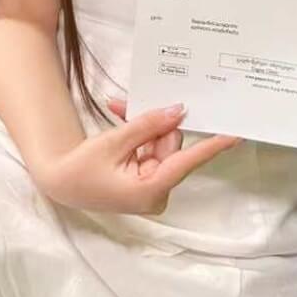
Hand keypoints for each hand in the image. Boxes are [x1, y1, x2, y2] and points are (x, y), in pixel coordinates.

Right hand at [37, 102, 239, 215]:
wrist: (60, 182)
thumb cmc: (83, 168)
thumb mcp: (114, 142)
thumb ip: (148, 125)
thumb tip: (179, 111)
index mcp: (152, 189)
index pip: (188, 161)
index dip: (213, 145)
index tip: (237, 134)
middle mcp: (158, 191)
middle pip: (170, 145)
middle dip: (152, 123)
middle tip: (126, 104)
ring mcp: (152, 186)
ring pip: (159, 143)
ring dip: (141, 125)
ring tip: (117, 109)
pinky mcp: (146, 180)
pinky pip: (151, 149)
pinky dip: (137, 134)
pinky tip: (120, 116)